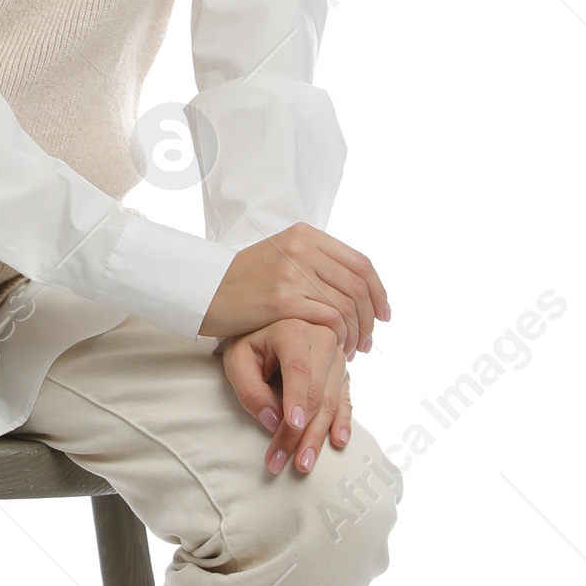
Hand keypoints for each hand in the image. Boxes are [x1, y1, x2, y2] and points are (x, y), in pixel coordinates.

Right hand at [199, 222, 389, 354]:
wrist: (203, 289)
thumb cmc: (240, 280)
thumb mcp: (279, 255)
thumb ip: (313, 262)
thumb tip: (350, 284)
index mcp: (306, 235)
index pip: (360, 263)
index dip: (378, 291)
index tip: (383, 314)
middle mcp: (303, 249)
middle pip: (357, 286)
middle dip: (370, 318)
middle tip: (369, 340)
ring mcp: (293, 273)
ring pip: (346, 305)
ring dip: (356, 332)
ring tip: (353, 350)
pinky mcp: (283, 299)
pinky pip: (329, 319)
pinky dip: (339, 338)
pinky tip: (336, 350)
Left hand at [220, 319, 352, 476]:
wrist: (268, 327)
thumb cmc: (250, 345)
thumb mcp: (237, 361)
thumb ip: (250, 389)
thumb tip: (273, 422)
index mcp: (294, 331)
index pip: (298, 370)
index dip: (297, 400)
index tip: (293, 426)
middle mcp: (322, 339)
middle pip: (316, 392)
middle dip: (302, 432)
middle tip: (289, 461)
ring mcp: (336, 356)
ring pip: (331, 401)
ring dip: (319, 435)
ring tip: (304, 463)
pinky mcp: (342, 371)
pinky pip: (345, 399)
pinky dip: (342, 422)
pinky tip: (338, 441)